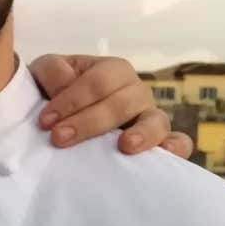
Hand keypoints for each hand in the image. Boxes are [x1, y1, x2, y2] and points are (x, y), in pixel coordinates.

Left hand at [28, 55, 193, 158]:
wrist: (59, 114)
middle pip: (121, 104)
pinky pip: (179, 141)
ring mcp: (150, 116)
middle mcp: (136, 91)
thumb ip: (53, 72)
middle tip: (59, 138)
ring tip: (125, 147)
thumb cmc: (55, 90)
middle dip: (88, 122)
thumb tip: (64, 86)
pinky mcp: (158, 140)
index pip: (98, 82)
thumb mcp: (48, 72)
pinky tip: (166, 155)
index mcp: (112, 70)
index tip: (45, 121)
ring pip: (155, 121)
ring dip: (141, 134)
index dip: (71, 100)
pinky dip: (177, 146)